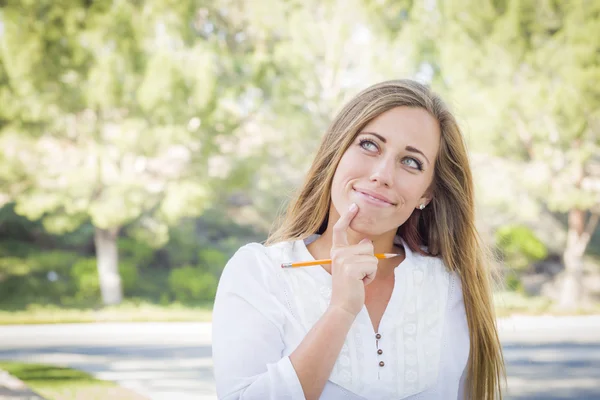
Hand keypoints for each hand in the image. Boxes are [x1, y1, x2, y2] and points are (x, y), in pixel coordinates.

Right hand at [328, 203, 377, 317]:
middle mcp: (338, 253)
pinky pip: (373, 265)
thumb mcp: (352, 268)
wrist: (343, 306)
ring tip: (359, 280)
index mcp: (336, 252)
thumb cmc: (350, 288)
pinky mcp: (352, 267)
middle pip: (366, 246)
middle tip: (358, 276)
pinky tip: (361, 283)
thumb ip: (357, 254)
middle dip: (369, 261)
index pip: (340, 230)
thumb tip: (367, 240)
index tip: (354, 206)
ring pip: (372, 256)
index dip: (347, 217)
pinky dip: (371, 276)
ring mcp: (344, 260)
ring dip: (371, 270)